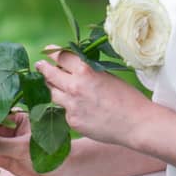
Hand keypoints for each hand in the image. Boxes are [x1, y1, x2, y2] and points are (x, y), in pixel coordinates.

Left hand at [34, 47, 151, 147]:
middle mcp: (74, 86)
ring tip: (58, 88)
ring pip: (53, 94)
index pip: (61, 56)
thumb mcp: (107, 77)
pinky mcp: (72, 121)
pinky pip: (64, 111)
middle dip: (43, 69)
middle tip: (40, 66)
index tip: (47, 51)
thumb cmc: (127, 98)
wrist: (136, 123)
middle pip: (50, 74)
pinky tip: (81, 110)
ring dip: (55, 89)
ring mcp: (71, 105)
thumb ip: (88, 73)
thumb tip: (73, 70)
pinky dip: (69, 109)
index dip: (52, 53)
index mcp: (85, 71)